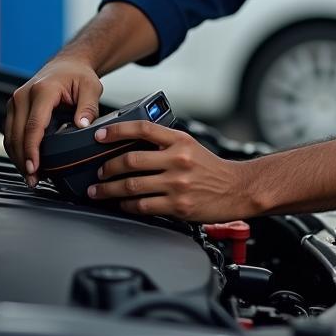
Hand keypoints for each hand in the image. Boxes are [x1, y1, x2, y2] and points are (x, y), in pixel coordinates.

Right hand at [4, 56, 102, 186]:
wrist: (67, 64)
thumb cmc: (78, 75)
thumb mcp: (91, 87)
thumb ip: (88, 106)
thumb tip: (83, 125)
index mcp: (42, 90)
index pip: (33, 125)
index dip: (32, 150)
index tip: (35, 168)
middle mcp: (23, 95)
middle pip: (17, 134)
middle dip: (24, 160)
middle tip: (34, 180)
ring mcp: (15, 101)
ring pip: (10, 136)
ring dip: (18, 158)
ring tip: (31, 176)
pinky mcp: (14, 108)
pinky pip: (11, 133)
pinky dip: (17, 149)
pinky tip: (27, 162)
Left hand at [88, 120, 252, 222]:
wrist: (237, 189)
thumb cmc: (212, 169)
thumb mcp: (190, 146)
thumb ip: (165, 144)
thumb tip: (132, 145)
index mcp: (180, 140)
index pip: (143, 129)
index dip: (117, 131)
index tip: (100, 136)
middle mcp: (178, 160)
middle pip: (131, 160)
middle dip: (107, 168)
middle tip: (98, 172)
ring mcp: (177, 184)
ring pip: (132, 185)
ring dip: (109, 189)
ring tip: (99, 191)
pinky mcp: (178, 206)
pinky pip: (143, 206)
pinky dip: (127, 205)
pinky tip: (122, 204)